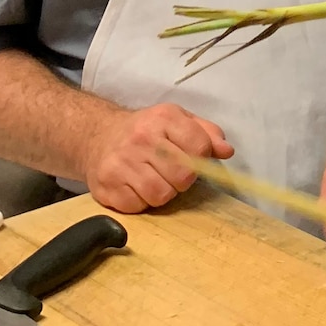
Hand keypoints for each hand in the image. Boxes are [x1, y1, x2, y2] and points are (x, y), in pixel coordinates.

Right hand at [80, 100, 232, 212]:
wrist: (98, 136)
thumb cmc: (145, 130)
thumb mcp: (177, 120)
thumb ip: (206, 133)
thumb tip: (228, 151)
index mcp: (163, 118)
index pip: (200, 146)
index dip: (202, 157)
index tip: (193, 157)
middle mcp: (141, 139)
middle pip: (183, 176)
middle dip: (183, 179)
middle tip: (173, 172)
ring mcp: (121, 164)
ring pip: (161, 195)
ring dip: (163, 192)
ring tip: (155, 179)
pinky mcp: (107, 187)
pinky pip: (138, 206)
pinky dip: (142, 201)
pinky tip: (136, 187)